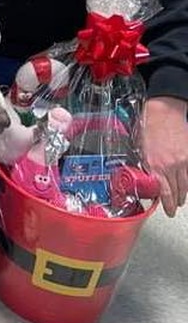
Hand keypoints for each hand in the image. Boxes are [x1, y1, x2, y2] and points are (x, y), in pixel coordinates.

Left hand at [141, 96, 187, 216]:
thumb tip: (142, 177)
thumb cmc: (149, 125)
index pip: (164, 192)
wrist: (164, 111)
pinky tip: (185, 185)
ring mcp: (183, 161)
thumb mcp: (139, 148)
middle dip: (175, 202)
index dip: (167, 205)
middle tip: (172, 206)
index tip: (168, 211)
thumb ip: (143, 165)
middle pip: (177, 191)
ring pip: (186, 185)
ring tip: (180, 199)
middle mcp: (171, 165)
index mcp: (155, 164)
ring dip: (183, 194)